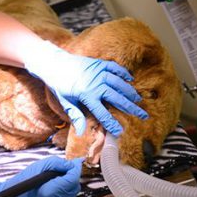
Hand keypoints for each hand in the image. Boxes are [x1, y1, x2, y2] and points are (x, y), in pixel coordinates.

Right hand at [0, 157, 82, 196]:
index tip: (77, 160)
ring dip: (70, 183)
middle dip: (73, 175)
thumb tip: (73, 164)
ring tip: (59, 176)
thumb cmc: (22, 182)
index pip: (72, 179)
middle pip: (75, 186)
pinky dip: (66, 190)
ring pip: (73, 193)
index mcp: (49, 193)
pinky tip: (57, 185)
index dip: (76, 168)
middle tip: (66, 167)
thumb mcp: (39, 166)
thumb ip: (58, 163)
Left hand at [24, 41, 148, 135]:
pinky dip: (123, 73)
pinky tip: (130, 79)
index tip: (120, 131)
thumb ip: (76, 116)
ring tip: (138, 99)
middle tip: (142, 115)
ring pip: (119, 83)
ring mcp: (98, 72)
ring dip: (130, 92)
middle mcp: (95, 84)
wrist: (54, 63)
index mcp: (86, 95)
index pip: (102, 113)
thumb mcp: (65, 102)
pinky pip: (115, 68)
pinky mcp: (99, 63)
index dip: (111, 123)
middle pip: (117, 98)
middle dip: (131, 108)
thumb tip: (82, 132)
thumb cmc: (59, 85)